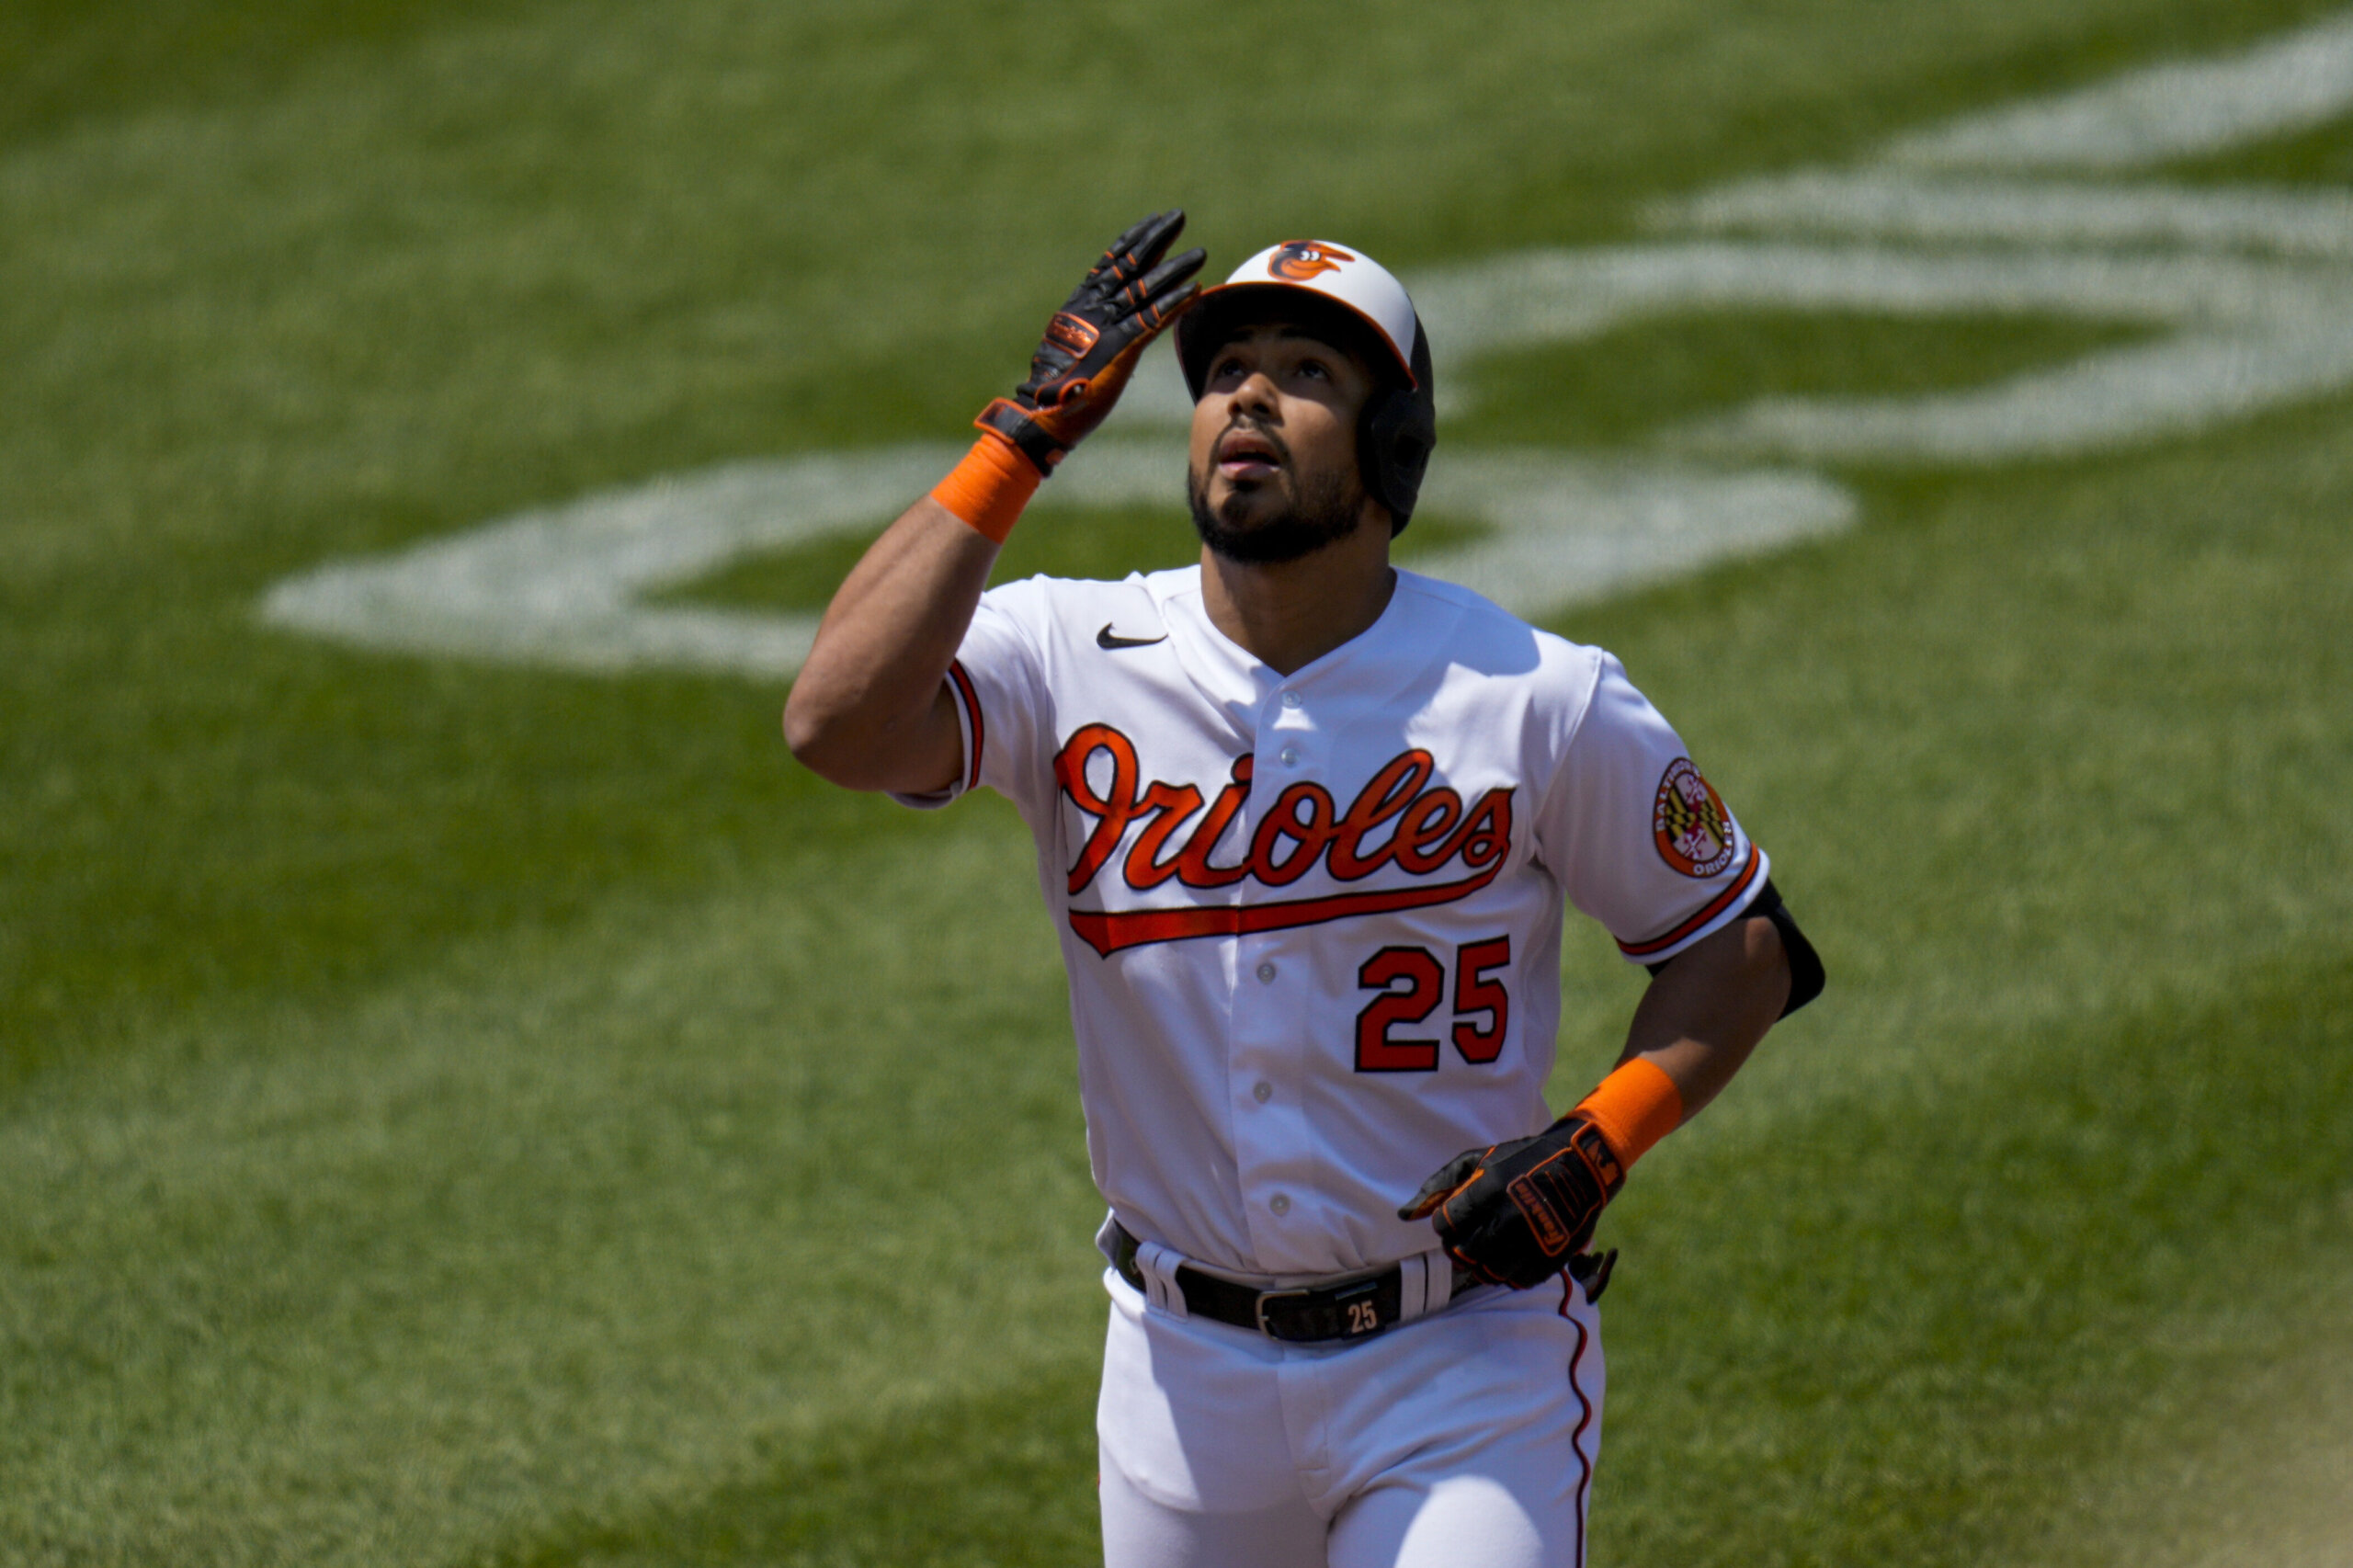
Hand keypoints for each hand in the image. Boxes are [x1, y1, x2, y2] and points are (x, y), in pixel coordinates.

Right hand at [977, 210, 1205, 473]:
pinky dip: (1173, 305)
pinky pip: (1152, 321)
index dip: (1134, 240)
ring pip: (1146, 289)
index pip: (1110, 262)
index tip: (1153, 222)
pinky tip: (1194, 290)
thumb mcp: (1075, 350)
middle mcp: (1093, 308)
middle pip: (1130, 265)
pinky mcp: (1119, 349)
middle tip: (1178, 217)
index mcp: (1080, 305)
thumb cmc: (1056, 388)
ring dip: (1175, 270)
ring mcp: (1106, 327)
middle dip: (1156, 239)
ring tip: (1199, 254)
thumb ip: (1092, 334)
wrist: (1041, 412)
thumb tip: (1105, 331)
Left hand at [1399, 1114, 1626, 1288]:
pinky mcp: (1552, 1257)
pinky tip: (1513, 1255)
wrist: (1582, 1167)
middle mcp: (1510, 1217)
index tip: (1455, 1221)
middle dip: (1461, 1249)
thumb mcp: (1480, 1159)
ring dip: (1484, 1264)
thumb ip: (1441, 1185)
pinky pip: (1518, 1281)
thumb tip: (1405, 1215)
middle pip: (1465, 1253)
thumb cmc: (1523, 1160)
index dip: (1445, 1226)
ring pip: (1489, 1273)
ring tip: (1490, 1248)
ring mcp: (1533, 1240)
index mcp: (1488, 1190)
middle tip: (1469, 1238)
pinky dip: (1511, 1273)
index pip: (1445, 1226)